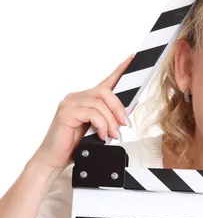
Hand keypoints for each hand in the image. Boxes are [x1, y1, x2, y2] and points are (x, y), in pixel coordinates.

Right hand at [32, 54, 134, 170]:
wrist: (54, 159)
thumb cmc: (74, 146)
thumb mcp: (98, 131)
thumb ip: (109, 120)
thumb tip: (127, 114)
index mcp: (86, 99)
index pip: (106, 81)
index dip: (120, 69)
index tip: (132, 58)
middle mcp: (77, 97)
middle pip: (105, 91)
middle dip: (119, 108)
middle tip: (124, 124)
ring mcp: (70, 103)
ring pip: (100, 103)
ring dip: (111, 121)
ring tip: (112, 135)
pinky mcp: (66, 112)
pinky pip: (92, 113)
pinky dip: (101, 125)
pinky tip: (101, 135)